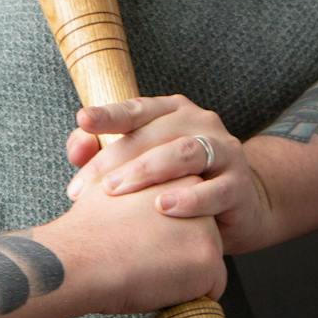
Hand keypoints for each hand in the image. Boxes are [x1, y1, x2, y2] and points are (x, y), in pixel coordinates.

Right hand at [43, 173, 224, 315]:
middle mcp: (200, 198)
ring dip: (180, 274)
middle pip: (199, 239)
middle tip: (139, 253)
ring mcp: (209, 229)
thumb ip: (134, 184)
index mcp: (179, 177)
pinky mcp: (209, 261)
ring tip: (143, 266)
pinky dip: (185, 297)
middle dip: (175, 254)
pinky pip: (208, 291)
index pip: (187, 214)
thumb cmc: (87, 230)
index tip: (137, 237)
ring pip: (203, 266)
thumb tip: (133, 194)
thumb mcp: (111, 187)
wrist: (80, 257)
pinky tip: (155, 284)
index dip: (161, 234)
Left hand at [67, 95, 274, 254]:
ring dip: (147, 171)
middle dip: (116, 160)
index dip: (110, 114)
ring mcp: (224, 151)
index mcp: (173, 112)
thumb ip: (104, 154)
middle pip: (155, 134)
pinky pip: (215, 189)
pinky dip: (188, 198)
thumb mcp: (141, 168)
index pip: (138, 109)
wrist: (238, 207)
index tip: (84, 120)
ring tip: (118, 191)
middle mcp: (201, 123)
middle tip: (86, 187)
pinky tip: (163, 208)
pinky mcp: (239, 183)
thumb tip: (77, 147)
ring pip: (184, 152)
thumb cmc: (179, 184)